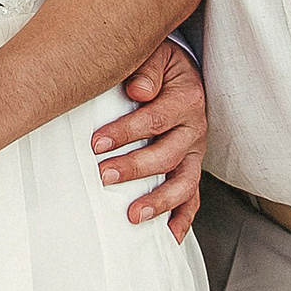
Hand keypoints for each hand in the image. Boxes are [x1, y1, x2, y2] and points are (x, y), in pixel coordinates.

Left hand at [91, 38, 205, 239]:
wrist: (181, 70)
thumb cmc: (160, 64)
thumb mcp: (156, 54)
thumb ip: (146, 69)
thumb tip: (137, 90)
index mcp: (186, 99)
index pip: (155, 119)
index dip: (125, 131)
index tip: (95, 143)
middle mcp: (195, 129)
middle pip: (167, 155)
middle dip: (134, 168)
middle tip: (103, 176)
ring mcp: (195, 152)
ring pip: (184, 182)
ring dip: (159, 201)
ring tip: (133, 215)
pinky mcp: (191, 168)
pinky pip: (193, 197)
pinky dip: (184, 218)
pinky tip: (169, 236)